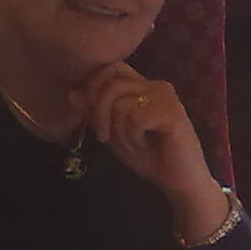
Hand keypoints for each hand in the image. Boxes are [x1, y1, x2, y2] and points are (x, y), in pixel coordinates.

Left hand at [74, 61, 229, 242]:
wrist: (178, 182)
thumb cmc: (149, 157)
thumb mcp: (113, 134)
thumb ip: (95, 114)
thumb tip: (72, 93)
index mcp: (142, 86)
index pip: (111, 68)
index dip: (93, 87)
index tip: (93, 118)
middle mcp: (156, 85)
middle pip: (111, 84)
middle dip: (99, 114)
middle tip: (106, 138)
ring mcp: (166, 96)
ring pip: (120, 103)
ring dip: (119, 131)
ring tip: (134, 144)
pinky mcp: (172, 111)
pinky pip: (135, 117)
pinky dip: (133, 137)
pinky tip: (146, 145)